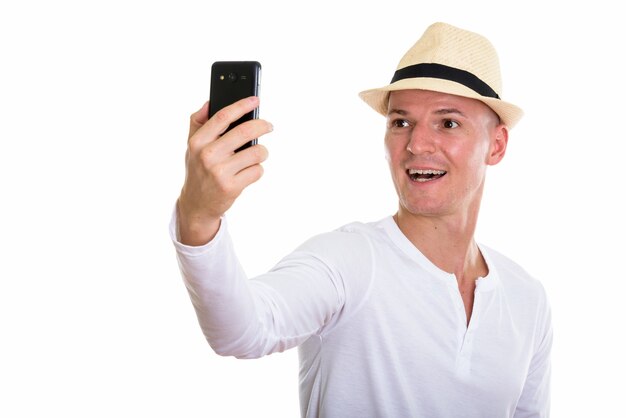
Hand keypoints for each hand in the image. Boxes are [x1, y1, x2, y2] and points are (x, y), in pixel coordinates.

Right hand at [177, 96, 271, 245]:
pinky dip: (257, 170)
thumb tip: (210, 102)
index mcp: (197, 141)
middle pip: (245, 131)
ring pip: (257, 152)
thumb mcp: (192, 146)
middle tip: (269, 126)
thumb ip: (198, 122)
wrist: (196, 205)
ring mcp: (220, 172)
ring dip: (262, 152)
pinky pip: (258, 171)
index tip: (255, 99)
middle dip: (263, 126)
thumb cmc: (198, 170)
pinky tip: (248, 172)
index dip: (242, 105)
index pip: (223, 117)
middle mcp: (207, 155)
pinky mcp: (232, 187)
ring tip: (256, 155)